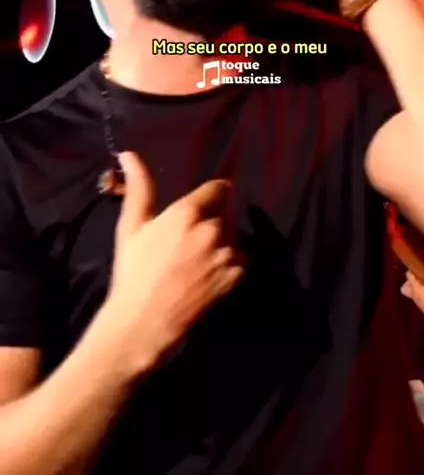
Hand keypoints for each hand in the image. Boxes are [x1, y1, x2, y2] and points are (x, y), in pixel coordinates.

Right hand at [105, 152, 244, 374]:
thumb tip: (129, 154)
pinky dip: (230, 263)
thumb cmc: (133, 271)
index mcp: (188, 212)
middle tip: (189, 241)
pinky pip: (241, 260)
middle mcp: (212, 229)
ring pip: (233, 236)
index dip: (212, 195)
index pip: (219, 189)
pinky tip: (208, 274)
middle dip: (212, 221)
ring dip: (222, 242)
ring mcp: (226, 255)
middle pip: (225, 214)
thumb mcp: (132, 226)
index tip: (204, 204)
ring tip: (197, 259)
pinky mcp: (235, 278)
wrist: (143, 322)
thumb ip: (139, 186)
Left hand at [400, 266, 423, 325]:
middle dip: (409, 282)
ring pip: (410, 293)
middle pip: (405, 287)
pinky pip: (416, 298)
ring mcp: (416, 302)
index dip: (410, 272)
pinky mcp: (421, 308)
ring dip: (414, 289)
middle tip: (417, 278)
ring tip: (423, 285)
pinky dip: (418, 294)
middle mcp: (413, 295)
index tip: (415, 268)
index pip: (408, 277)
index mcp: (415, 288)